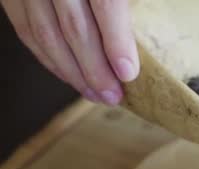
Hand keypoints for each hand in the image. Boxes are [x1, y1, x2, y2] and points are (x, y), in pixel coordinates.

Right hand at [1, 0, 138, 104]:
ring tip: (95, 94)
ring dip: (72, 72)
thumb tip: (139, 44)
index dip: (117, 41)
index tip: (128, 73)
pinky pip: (26, 30)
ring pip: (47, 34)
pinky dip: (48, 58)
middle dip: (96, 69)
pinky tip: (69, 75)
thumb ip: (122, 3)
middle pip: (75, 27)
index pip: (105, 4)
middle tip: (113, 95)